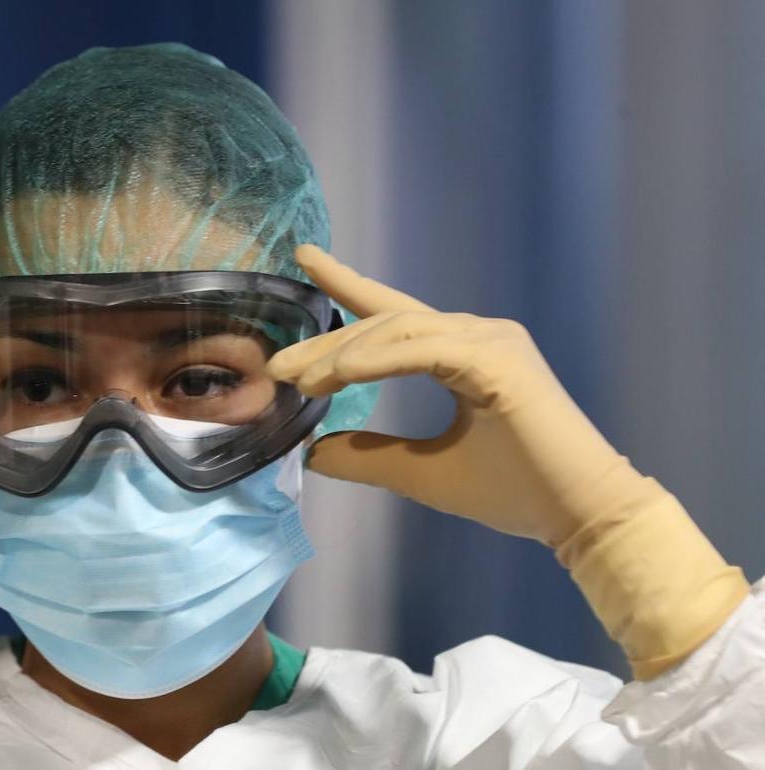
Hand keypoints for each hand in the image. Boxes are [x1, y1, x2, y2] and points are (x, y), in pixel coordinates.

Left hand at [267, 246, 748, 678]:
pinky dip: (379, 360)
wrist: (580, 516)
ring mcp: (491, 341)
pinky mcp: (500, 361)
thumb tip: (313, 452)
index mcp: (462, 353)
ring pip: (399, 331)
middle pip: (384, 323)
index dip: (347, 285)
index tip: (303, 259)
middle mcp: (477, 335)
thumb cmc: (513, 491)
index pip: (391, 317)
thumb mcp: (421, 473)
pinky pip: (425, 349)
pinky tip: (341, 375)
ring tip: (300, 379)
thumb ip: (369, 457)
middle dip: (327, 342)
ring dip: (344, 354)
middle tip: (278, 365)